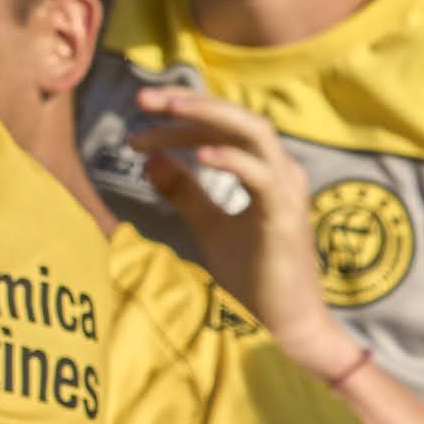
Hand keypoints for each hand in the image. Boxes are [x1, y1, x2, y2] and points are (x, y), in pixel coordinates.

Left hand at [123, 86, 334, 361]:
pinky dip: (231, 159)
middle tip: (143, 97)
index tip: (136, 126)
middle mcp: (281, 171)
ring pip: (253, 132)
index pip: (220, 129)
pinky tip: (198, 157)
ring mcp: (287, 190)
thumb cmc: (255, 279)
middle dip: (189, 104)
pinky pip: (262, 175)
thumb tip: (151, 160)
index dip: (179, 121)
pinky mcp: (286, 215)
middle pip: (236, 119)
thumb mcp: (210, 228)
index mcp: (264, 171)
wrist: (286, 326)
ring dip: (209, 116)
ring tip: (168, 108)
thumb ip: (185, 193)